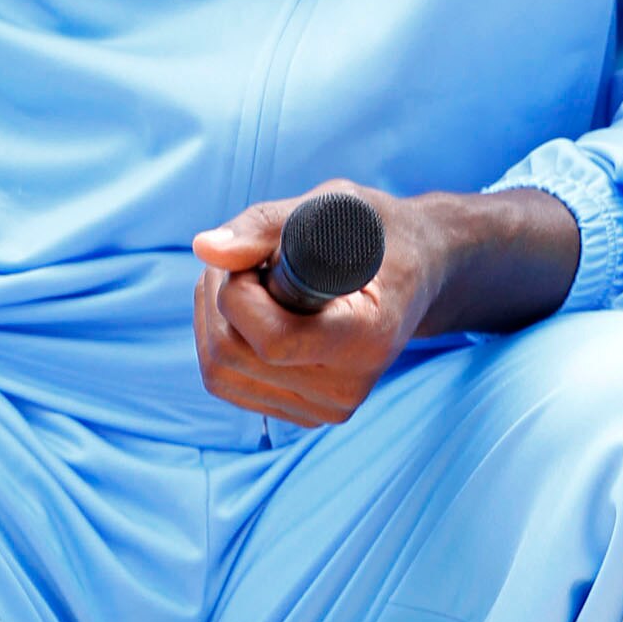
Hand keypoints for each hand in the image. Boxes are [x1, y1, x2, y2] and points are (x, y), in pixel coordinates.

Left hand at [191, 182, 445, 426]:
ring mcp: (325, 408)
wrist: (418, 275)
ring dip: (213, 316)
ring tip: (248, 278)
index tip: (257, 256)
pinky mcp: (305, 414)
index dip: (239, 292)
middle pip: (232, 355)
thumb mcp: (333, 207)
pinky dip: (221, 338)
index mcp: (367, 338)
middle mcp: (347, 387)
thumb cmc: (376, 234)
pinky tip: (250, 309)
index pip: (272, 341)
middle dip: (218, 296)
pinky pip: (227, 382)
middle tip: (246, 259)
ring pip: (220, 372)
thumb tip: (204, 249)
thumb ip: (267, 226)